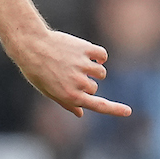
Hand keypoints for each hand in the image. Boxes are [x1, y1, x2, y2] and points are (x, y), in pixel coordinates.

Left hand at [12, 28, 130, 118]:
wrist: (31, 45)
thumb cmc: (36, 70)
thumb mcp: (48, 91)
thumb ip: (66, 103)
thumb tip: (81, 113)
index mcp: (70, 96)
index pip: (98, 105)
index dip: (115, 109)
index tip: (128, 111)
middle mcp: (79, 83)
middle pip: (94, 87)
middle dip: (86, 82)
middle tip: (66, 73)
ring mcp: (83, 66)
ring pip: (100, 72)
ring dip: (92, 68)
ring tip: (73, 62)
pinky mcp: (86, 49)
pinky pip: (102, 55)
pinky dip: (98, 55)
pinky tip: (86, 53)